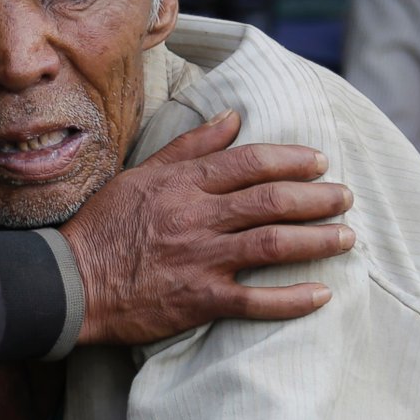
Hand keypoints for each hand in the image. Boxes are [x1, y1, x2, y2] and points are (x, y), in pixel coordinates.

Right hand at [61, 110, 353, 344]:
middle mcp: (198, 218)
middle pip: (272, 201)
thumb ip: (190, 147)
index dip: (291, 160)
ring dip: (317, 240)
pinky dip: (292, 299)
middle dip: (317, 198)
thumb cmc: (105, 225)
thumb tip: (233, 118)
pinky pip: (255, 301)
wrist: (72, 283)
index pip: (250, 163)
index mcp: (184, 184)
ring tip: (346, 237)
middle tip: (345, 198)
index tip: (319, 162)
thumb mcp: (142, 174)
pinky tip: (321, 294)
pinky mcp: (199, 300)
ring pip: (272, 244)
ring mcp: (201, 260)